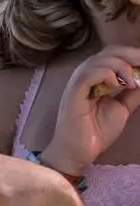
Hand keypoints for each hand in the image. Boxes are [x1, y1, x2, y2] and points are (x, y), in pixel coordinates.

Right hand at [43, 46, 139, 175]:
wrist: (78, 153)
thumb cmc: (95, 132)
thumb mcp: (122, 108)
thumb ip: (133, 93)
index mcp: (95, 78)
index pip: (115, 54)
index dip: (133, 55)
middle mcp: (85, 77)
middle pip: (109, 51)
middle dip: (132, 55)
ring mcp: (77, 85)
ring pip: (99, 60)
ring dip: (121, 66)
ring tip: (132, 83)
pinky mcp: (73, 95)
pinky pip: (88, 75)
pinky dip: (106, 74)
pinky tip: (117, 86)